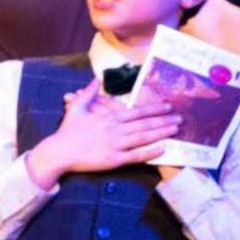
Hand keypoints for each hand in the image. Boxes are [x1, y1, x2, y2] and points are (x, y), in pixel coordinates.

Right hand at [25, 78, 180, 188]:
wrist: (58, 152)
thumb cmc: (68, 130)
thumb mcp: (77, 107)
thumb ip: (89, 92)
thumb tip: (96, 78)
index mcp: (110, 118)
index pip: (136, 111)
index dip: (154, 108)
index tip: (167, 105)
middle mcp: (116, 129)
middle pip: (144, 123)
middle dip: (164, 120)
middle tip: (180, 117)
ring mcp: (115, 145)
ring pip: (143, 137)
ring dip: (161, 133)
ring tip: (175, 129)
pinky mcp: (113, 160)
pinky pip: (135, 156)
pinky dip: (150, 152)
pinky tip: (162, 149)